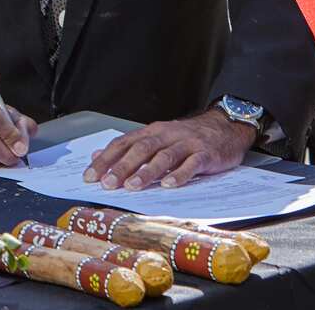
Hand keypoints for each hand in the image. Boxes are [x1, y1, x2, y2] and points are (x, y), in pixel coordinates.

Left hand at [82, 109, 256, 190]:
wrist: (225, 127)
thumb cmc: (187, 137)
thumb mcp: (157, 138)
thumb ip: (129, 148)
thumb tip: (99, 156)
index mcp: (151, 132)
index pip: (123, 144)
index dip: (105, 160)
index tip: (90, 176)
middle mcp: (166, 135)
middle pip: (140, 149)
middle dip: (122, 167)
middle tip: (108, 184)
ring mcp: (186, 144)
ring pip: (163, 156)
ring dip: (147, 172)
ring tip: (133, 186)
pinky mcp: (205, 154)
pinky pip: (191, 164)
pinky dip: (179, 174)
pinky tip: (169, 185)